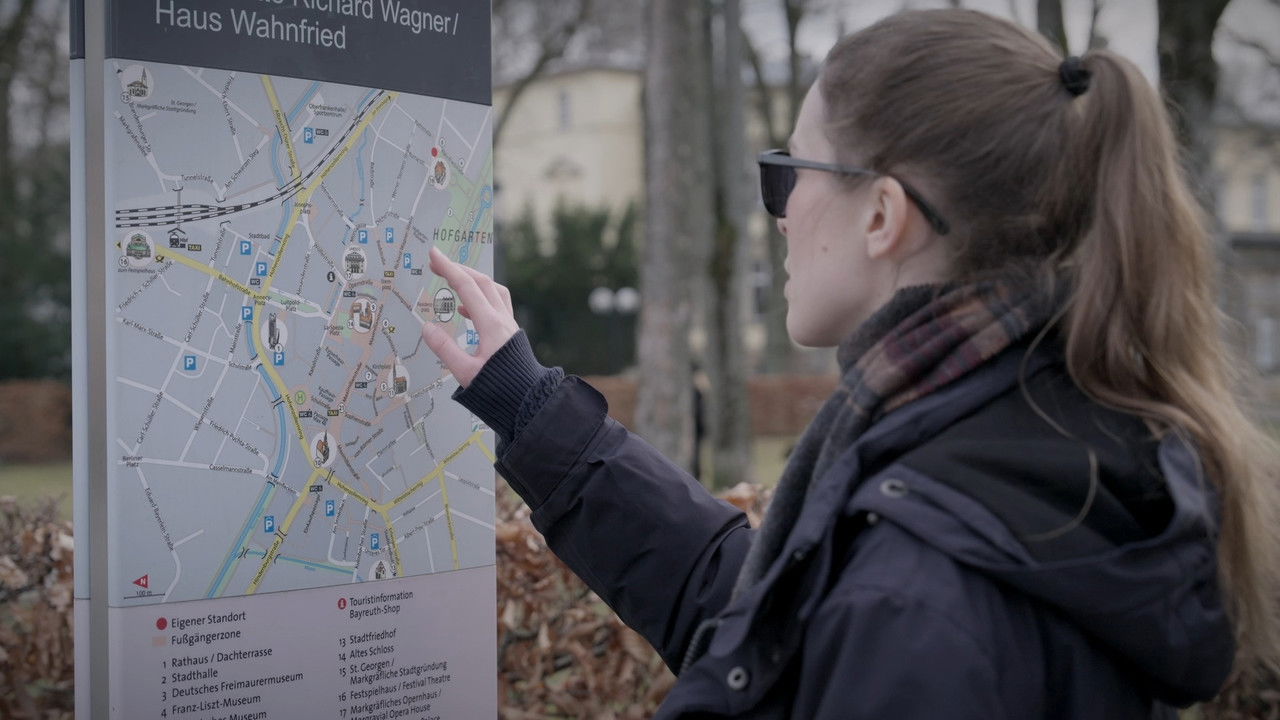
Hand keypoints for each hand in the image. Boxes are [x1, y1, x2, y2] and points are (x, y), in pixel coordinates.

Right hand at [421, 246, 518, 387]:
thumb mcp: (465, 373)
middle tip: (437, 263)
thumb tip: (427, 327)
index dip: (449, 268)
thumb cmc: (497, 389)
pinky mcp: (510, 332)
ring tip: (453, 280)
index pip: (467, 287)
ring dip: (472, 280)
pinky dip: (480, 298)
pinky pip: (496, 305)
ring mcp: (509, 324)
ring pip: (493, 290)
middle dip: (459, 269)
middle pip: (482, 282)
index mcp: (491, 325)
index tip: (434, 254)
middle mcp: (502, 319)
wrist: (528, 400)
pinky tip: (465, 310)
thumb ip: (445, 349)